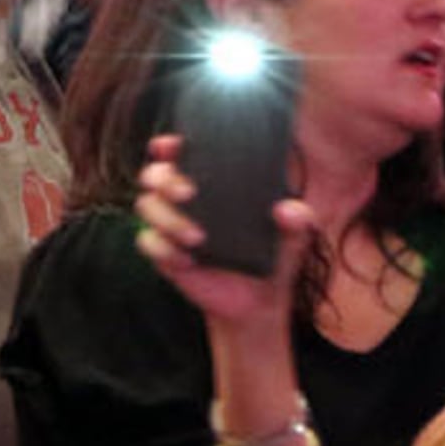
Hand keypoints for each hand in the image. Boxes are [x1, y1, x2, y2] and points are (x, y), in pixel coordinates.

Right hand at [134, 134, 307, 331]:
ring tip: (197, 238)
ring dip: (168, 218)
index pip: (181, 153)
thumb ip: (297, 219)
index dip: (169, 145)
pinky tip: (187, 260)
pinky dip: (163, 249)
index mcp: (213, 182)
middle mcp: (185, 198)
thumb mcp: (292, 235)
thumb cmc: (273, 254)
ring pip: (147, 205)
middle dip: (165, 178)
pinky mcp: (166, 255)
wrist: (258, 300)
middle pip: (154, 174)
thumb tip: (285, 210)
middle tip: (190, 193)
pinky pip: (148, 243)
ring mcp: (171, 225)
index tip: (170, 146)